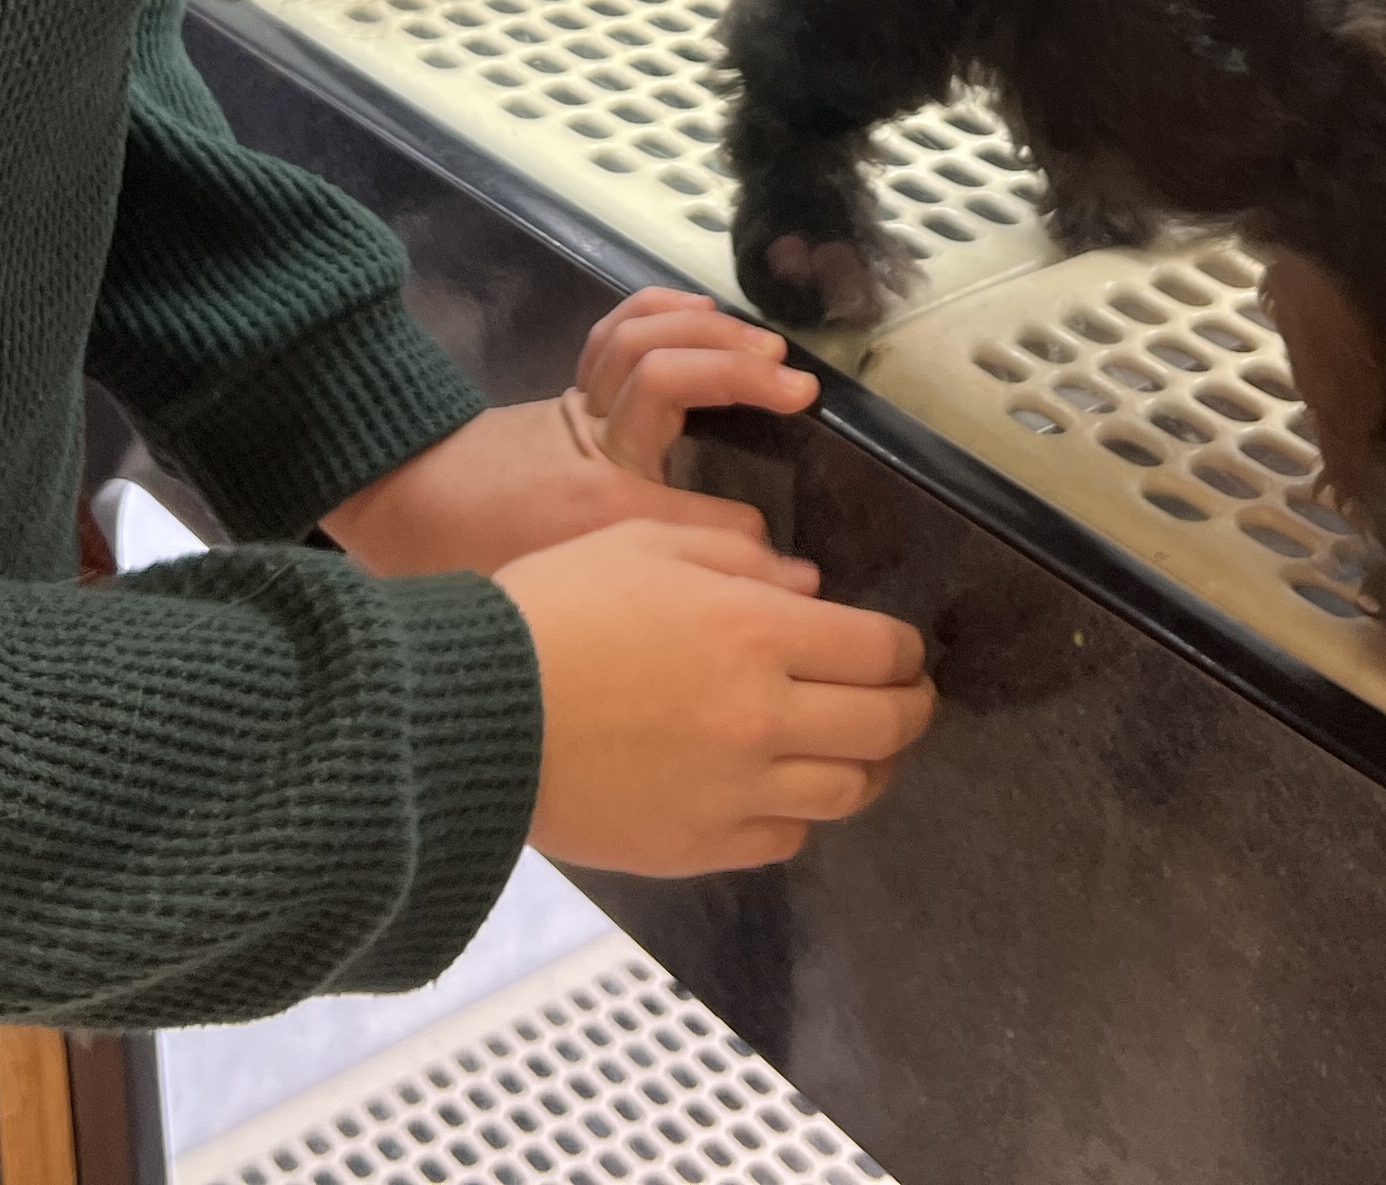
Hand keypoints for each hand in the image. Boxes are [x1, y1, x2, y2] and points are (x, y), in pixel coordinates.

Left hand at [320, 289, 815, 578]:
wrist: (395, 512)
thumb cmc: (470, 572)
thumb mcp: (553, 609)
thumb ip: (636, 619)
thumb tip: (712, 627)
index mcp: (595, 511)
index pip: (702, 519)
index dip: (755, 551)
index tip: (793, 580)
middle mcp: (592, 447)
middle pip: (668, 380)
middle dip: (741, 377)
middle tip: (802, 392)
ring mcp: (577, 409)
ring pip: (642, 342)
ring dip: (711, 334)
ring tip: (768, 347)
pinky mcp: (568, 391)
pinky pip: (617, 332)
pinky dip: (662, 310)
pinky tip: (704, 311)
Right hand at [498, 522, 935, 873]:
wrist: (475, 711)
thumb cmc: (552, 610)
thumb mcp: (641, 541)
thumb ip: (734, 555)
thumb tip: (805, 588)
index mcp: (756, 630)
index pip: (881, 650)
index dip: (905, 651)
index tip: (901, 651)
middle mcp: (763, 715)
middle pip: (886, 727)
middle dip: (910, 709)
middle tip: (908, 701)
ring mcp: (735, 789)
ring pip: (849, 792)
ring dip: (870, 769)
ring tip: (863, 753)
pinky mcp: (699, 843)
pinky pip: (786, 838)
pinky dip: (799, 815)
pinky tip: (784, 791)